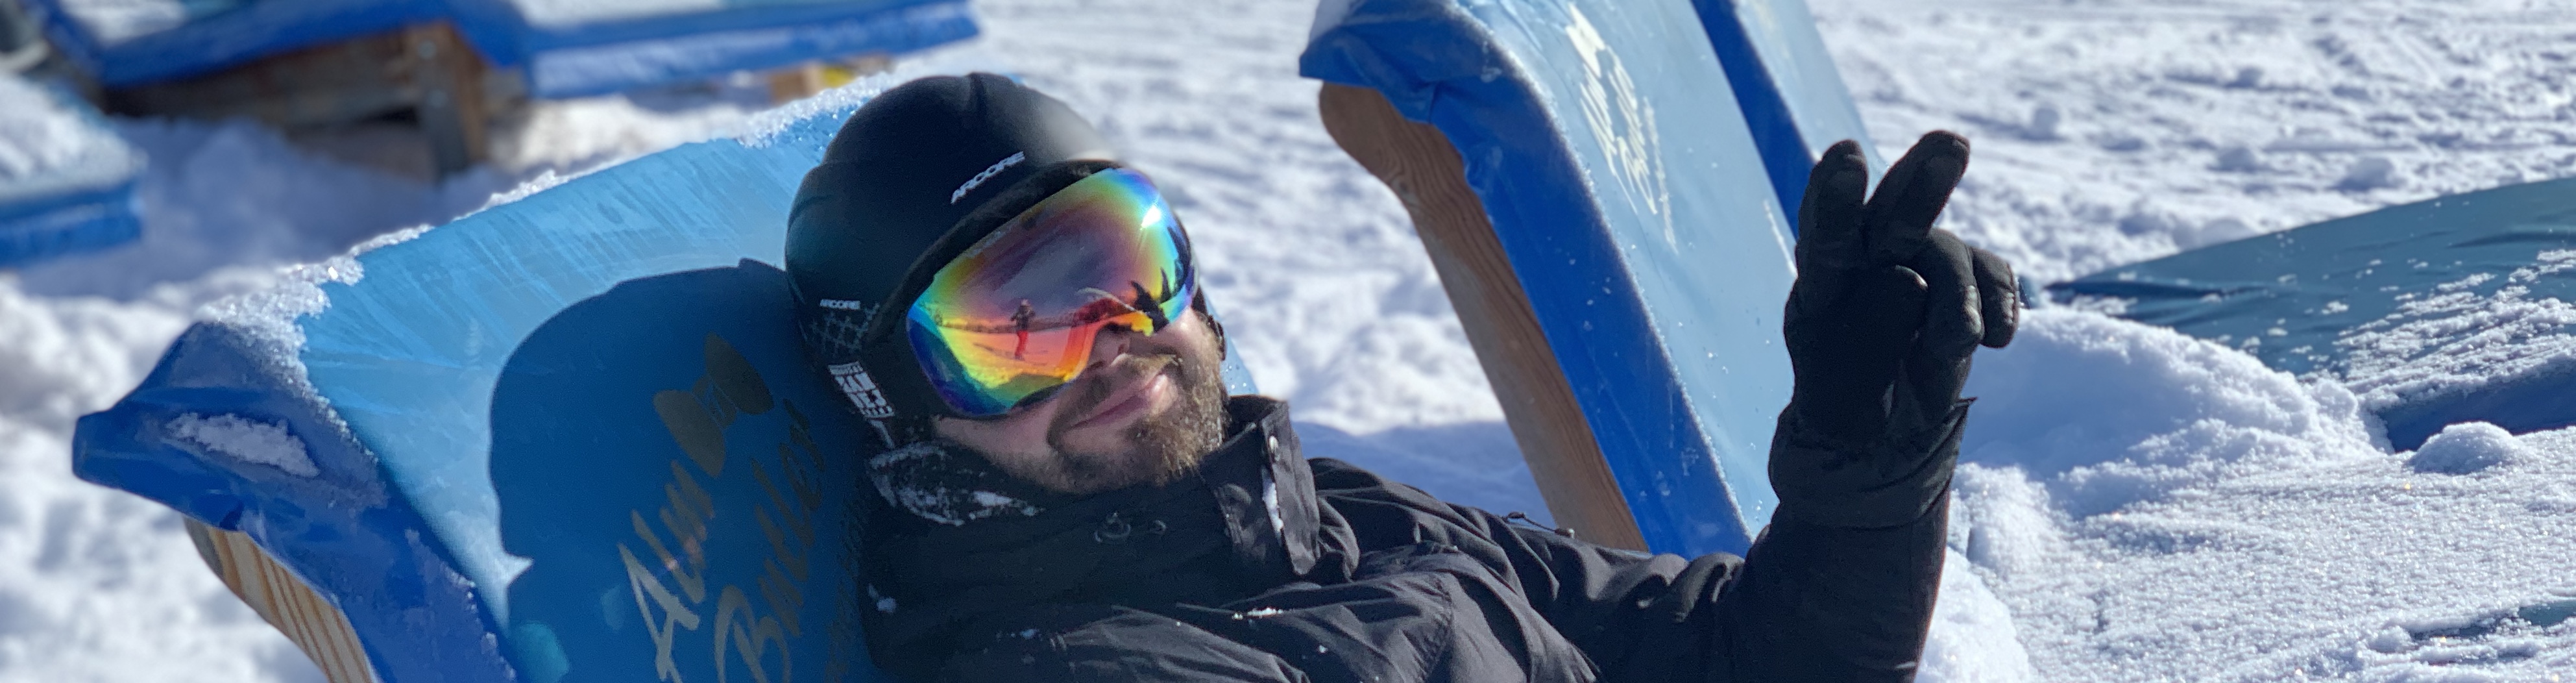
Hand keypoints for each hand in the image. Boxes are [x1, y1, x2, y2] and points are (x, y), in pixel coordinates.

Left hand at [1781, 132, 2016, 452]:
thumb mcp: (1843, 387)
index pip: (1825, 233)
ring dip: (1958, 303)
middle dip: (1922, 182)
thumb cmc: (1850, 405)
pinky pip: (1992, 272)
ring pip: (1947, 253)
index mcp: (1822, 280)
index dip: (1836, 197)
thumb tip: (1908, 278)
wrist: (1888, 433)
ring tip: (1951, 348)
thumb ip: (1870, 332)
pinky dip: (1997, 307)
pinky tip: (1995, 341)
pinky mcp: (1966, 275)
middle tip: (1951, 145)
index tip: (1846, 157)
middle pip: (1893, 213)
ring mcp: (1920, 260)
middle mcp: (1868, 257)